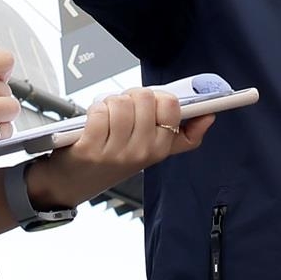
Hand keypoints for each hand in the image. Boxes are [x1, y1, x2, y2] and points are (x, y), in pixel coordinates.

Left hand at [29, 83, 218, 207]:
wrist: (72, 183)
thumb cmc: (112, 159)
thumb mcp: (150, 150)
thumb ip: (182, 135)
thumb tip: (208, 117)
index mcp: (160, 148)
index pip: (173, 107)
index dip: (160, 97)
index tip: (152, 103)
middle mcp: (142, 153)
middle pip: (145, 98)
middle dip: (132, 96)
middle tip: (123, 110)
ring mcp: (117, 152)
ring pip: (121, 103)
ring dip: (110, 103)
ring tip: (106, 117)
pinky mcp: (92, 149)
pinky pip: (99, 111)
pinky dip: (94, 109)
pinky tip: (92, 122)